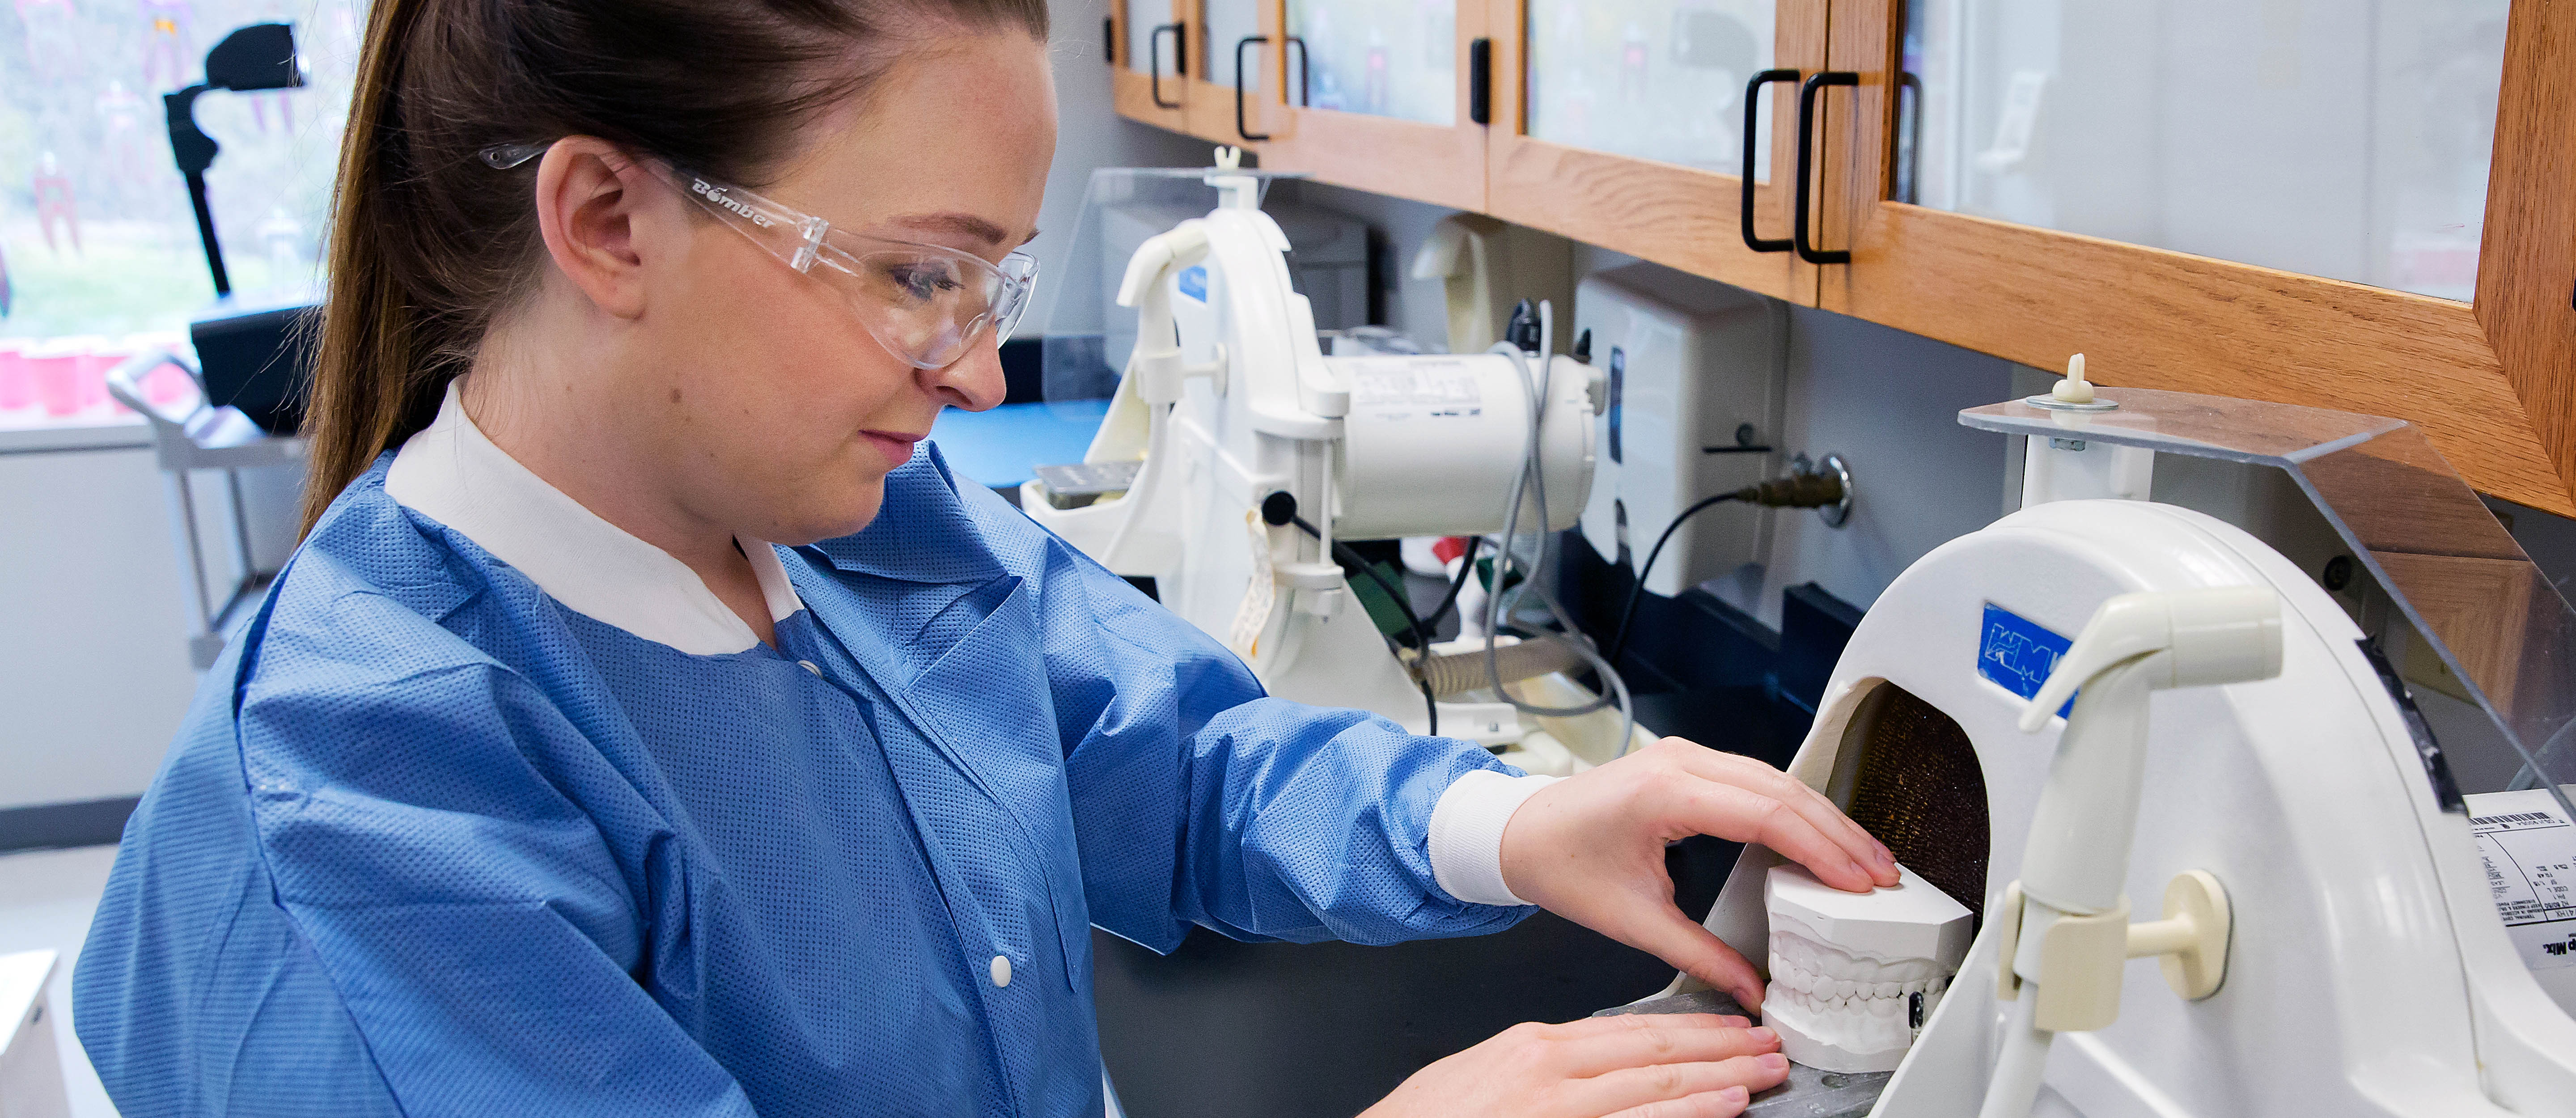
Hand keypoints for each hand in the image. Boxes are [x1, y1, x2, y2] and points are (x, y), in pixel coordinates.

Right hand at [1359, 1013, 1788, 1117]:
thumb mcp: (1487, 1075)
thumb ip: (1544, 1067)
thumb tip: (1600, 1069)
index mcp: (1534, 1045)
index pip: (1630, 1028)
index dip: (1689, 1027)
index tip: (1729, 1027)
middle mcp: (1552, 1067)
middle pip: (1656, 1048)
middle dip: (1721, 1045)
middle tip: (1771, 1042)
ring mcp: (1560, 1104)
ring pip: (1660, 1080)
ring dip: (1724, 1074)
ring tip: (1767, 1069)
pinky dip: (1688, 1111)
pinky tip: (1726, 1105)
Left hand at [1500, 738, 1898, 1011]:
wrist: (1517, 831)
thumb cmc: (1561, 863)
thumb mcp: (1632, 920)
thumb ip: (1698, 955)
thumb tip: (1750, 989)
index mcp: (1665, 792)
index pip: (1768, 814)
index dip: (1822, 849)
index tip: (1859, 882)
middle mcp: (1679, 761)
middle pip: (1783, 791)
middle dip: (1839, 835)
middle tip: (1882, 876)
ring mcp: (1684, 755)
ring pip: (1776, 779)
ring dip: (1824, 819)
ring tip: (1866, 859)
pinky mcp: (1686, 762)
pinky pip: (1756, 778)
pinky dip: (1795, 807)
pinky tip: (1822, 835)